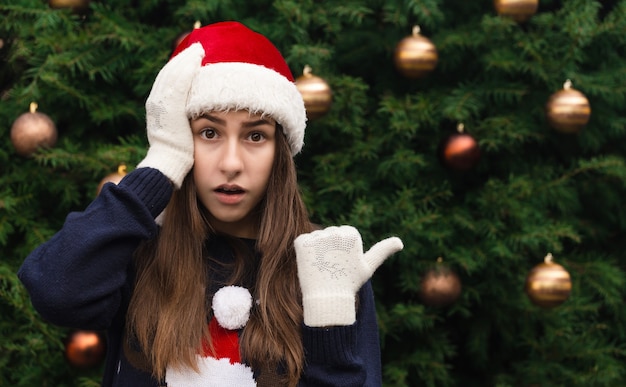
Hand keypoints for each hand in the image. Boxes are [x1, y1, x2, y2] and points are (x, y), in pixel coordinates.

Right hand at [136, 43, 204, 187]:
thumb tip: (195, 108)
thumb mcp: (178, 130)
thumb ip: (182, 117)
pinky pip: (178, 86)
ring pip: (173, 76)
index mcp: (157, 107)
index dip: (179, 67)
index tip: (192, 57)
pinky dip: (186, 72)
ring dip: (186, 62)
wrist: (168, 165)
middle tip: (197, 48)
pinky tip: (196, 63)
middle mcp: (156, 103)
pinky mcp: (170, 109)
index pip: (168, 81)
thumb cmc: (177, 154)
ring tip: (198, 51)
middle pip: (169, 74)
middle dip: (183, 60)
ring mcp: (161, 106)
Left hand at [294, 225, 402, 326]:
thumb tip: (400, 242)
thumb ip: (382, 251)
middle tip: (332, 266)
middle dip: (329, 248)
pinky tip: (310, 264)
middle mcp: (335, 232)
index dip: (342, 249)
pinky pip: (302, 241)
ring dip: (317, 250)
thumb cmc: (349, 284)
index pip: (343, 233)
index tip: (343, 263)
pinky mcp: (302, 243)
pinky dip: (304, 252)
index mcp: (351, 234)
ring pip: (316, 238)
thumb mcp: (368, 267)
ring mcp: (317, 237)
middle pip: (329, 234)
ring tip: (322, 266)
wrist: (327, 299)